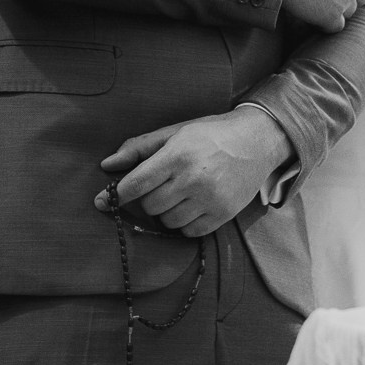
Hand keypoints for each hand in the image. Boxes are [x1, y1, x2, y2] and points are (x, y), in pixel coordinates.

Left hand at [96, 108, 293, 237]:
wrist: (257, 141)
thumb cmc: (211, 134)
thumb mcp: (175, 132)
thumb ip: (139, 148)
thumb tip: (107, 165)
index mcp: (178, 155)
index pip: (136, 184)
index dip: (118, 193)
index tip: (108, 198)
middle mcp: (193, 179)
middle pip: (150, 206)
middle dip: (148, 198)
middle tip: (161, 185)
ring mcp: (210, 200)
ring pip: (168, 221)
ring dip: (166, 212)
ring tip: (179, 194)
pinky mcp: (223, 215)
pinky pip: (189, 232)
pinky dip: (184, 223)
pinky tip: (192, 205)